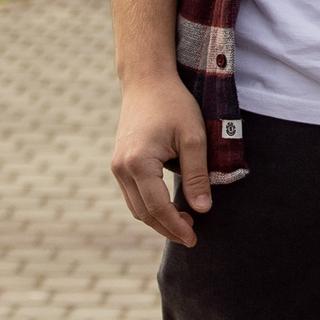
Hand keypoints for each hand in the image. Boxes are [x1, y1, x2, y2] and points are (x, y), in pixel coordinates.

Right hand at [109, 71, 210, 247]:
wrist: (147, 80)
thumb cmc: (174, 104)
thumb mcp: (193, 137)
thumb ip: (197, 175)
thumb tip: (202, 210)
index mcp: (138, 163)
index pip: (157, 208)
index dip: (176, 227)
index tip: (194, 238)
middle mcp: (121, 168)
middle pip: (143, 213)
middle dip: (167, 228)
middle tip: (192, 235)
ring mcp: (116, 166)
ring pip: (135, 207)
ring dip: (158, 219)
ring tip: (184, 222)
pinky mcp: (118, 162)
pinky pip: (132, 194)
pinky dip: (149, 206)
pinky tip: (169, 205)